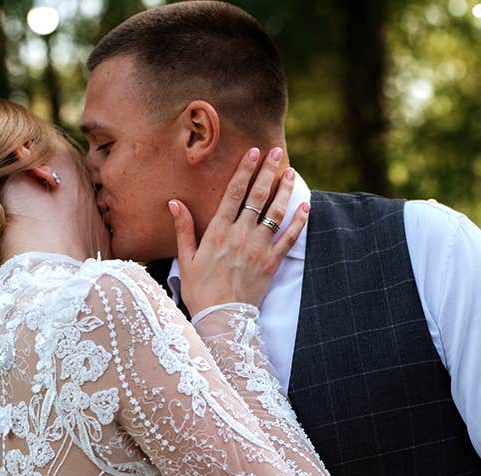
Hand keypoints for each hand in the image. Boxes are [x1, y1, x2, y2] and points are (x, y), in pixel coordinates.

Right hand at [169, 146, 309, 314]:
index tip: (253, 152)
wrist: (221, 318)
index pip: (234, 193)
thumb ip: (184, 229)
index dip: (244, 170)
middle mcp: (241, 235)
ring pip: (275, 212)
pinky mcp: (272, 262)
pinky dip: (299, 222)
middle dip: (268, 172)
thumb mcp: (185, 259)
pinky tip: (306, 207)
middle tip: (277, 152)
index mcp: (219, 232)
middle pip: (258, 196)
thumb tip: (174, 203)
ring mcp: (259, 248)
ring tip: (291, 172)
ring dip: (285, 190)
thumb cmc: (200, 289)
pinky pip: (289, 238)